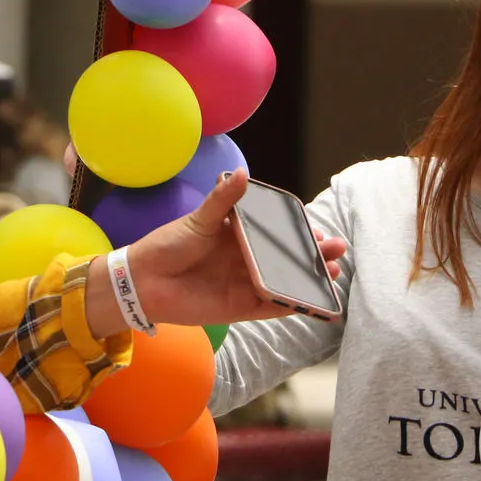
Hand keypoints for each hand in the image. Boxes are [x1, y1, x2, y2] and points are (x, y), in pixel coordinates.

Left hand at [84, 170, 348, 333]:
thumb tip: (241, 173)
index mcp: (240, 234)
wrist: (143, 282)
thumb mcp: (198, 219)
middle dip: (315, 254)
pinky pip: (273, 306)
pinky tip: (314, 301)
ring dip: (311, 279)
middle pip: (289, 257)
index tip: (320, 226)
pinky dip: (294, 305)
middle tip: (337, 249)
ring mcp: (246, 283)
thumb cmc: (168, 245)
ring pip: (287, 281)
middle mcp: (248, 259)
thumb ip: (223, 201)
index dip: (301, 231)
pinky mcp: (241, 307)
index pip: (278, 231)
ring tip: (334, 273)